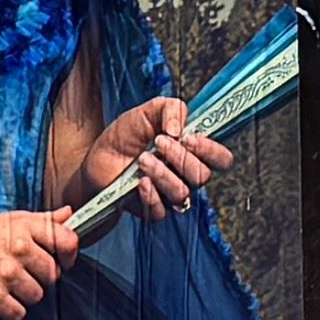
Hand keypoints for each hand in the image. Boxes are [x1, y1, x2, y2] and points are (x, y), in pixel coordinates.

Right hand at [0, 210, 82, 319]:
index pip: (67, 240)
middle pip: (53, 274)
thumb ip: (40, 220)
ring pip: (37, 296)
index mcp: (22, 226)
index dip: (68, 254)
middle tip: (17, 275)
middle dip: (39, 278)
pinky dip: (8, 311)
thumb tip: (69, 214)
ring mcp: (6, 273)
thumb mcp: (3, 221)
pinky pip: (19, 313)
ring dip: (22, 296)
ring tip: (1, 285)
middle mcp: (17, 247)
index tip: (61, 260)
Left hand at [77, 92, 228, 223]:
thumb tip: (180, 129)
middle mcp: (186, 175)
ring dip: (163, 173)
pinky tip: (140, 181)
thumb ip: (171, 108)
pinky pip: (162, 211)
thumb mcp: (148, 111)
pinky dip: (151, 195)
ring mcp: (170, 194)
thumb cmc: (127, 135)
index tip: (187, 138)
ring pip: (183, 193)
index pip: (221, 159)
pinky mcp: (152, 209)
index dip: (210, 150)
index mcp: (193, 152)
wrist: (98, 156)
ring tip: (142, 159)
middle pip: (203, 176)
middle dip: (181, 158)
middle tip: (159, 142)